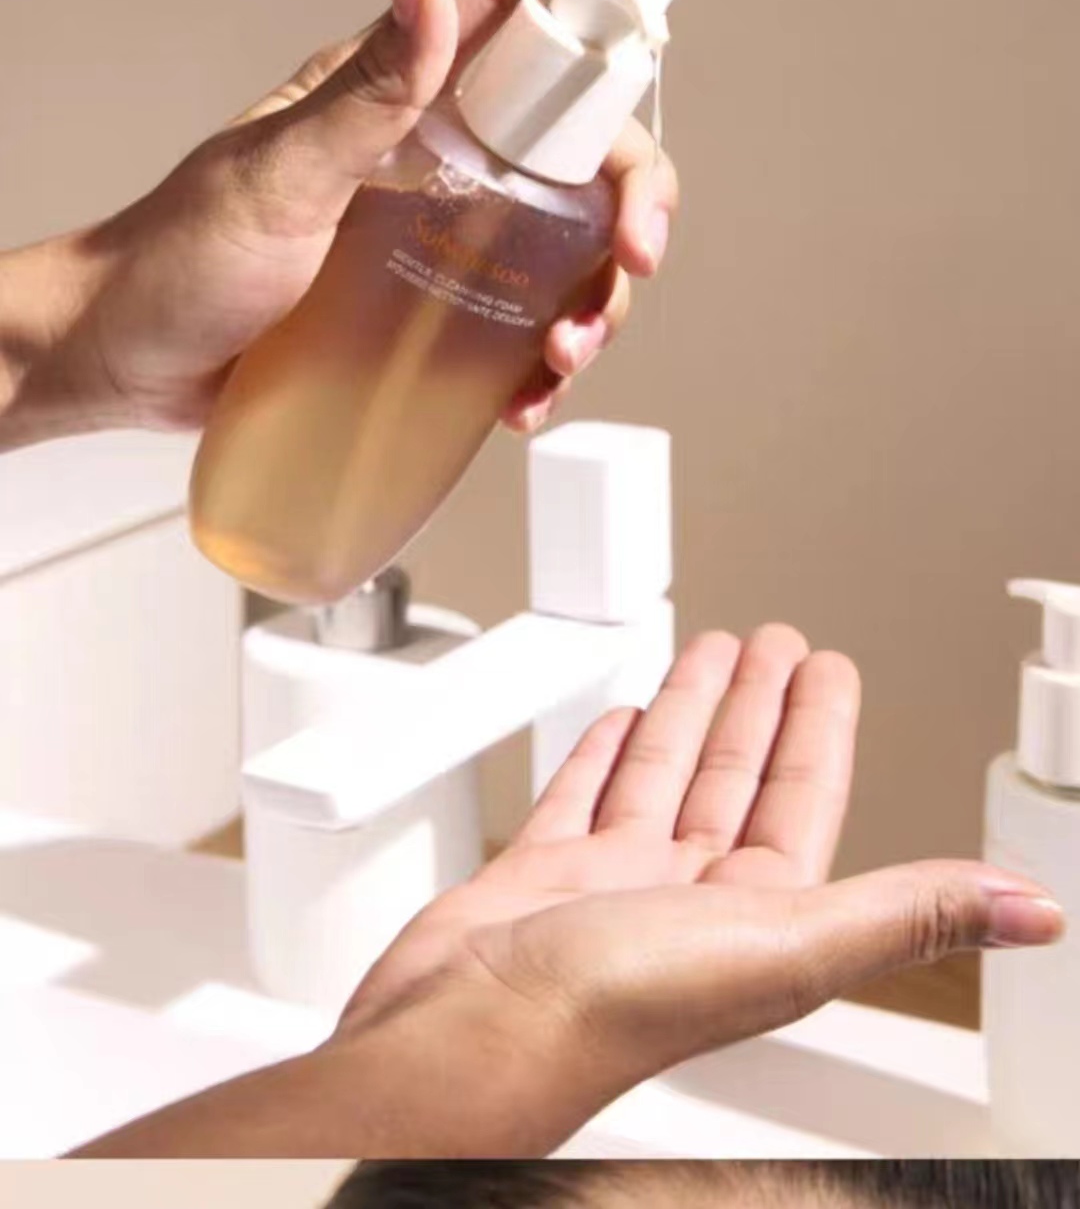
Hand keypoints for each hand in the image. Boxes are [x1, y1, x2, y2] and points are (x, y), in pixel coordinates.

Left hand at [4, 0, 676, 448]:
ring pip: (573, 236)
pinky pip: (525, 317)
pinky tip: (523, 396)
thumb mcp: (278, 173)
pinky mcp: (437, 299)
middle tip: (633, 256)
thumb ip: (366, 86)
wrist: (127, 361)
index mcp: (403, 84)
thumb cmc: (180, 258)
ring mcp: (446, 225)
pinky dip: (545, 359)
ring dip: (598, 297)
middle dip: (636, 190)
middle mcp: (441, 143)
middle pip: (584, 132)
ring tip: (560, 356)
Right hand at [325, 625, 1062, 1157]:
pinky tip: (617, 721)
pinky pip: (583, 798)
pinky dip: (604, 756)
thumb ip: (906, 914)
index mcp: (756, 916)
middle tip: (775, 643)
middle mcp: (687, 902)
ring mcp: (609, 889)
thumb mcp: (784, 941)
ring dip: (690, 715)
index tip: (830, 668)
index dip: (821, 729)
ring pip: (663, 778)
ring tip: (706, 654)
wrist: (469, 1036)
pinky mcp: (539, 881)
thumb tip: (1031, 910)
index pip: (804, 798)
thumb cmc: (611, 1010)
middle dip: (760, 708)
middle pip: (737, 779)